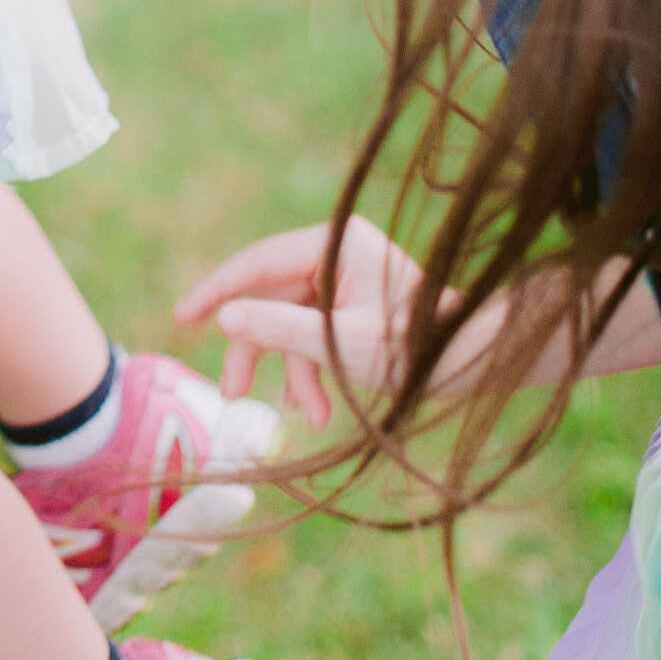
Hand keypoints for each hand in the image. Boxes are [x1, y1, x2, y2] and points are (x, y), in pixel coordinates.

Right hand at [173, 219, 425, 429]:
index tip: (182, 317)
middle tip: (232, 392)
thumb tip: (226, 318)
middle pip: (272, 300)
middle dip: (260, 353)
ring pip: (292, 325)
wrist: (478, 362)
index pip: (258, 263)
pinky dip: (312, 370)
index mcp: (335, 243)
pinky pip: (314, 334)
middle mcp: (337, 253)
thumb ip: (278, 327)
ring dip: (295, 373)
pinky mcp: (354, 307)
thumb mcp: (340, 343)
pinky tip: (317, 407)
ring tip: (311, 416)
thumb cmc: (417, 348)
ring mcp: (346, 280)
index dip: (216, 291)